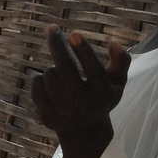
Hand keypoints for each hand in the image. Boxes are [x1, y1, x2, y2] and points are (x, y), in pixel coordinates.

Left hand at [31, 26, 128, 140]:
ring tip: (62, 75)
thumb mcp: (117, 82)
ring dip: (53, 68)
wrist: (84, 130)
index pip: (93, 69)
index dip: (84, 51)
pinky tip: (50, 86)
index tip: (74, 34)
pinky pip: (36, 84)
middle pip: (65, 68)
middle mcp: (83, 103)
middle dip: (57, 45)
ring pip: (49, 73)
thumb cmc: (102, 97)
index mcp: (103, 93)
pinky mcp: (46, 114)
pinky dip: (41, 79)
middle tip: (52, 27)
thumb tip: (113, 41)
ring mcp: (62, 110)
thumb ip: (121, 61)